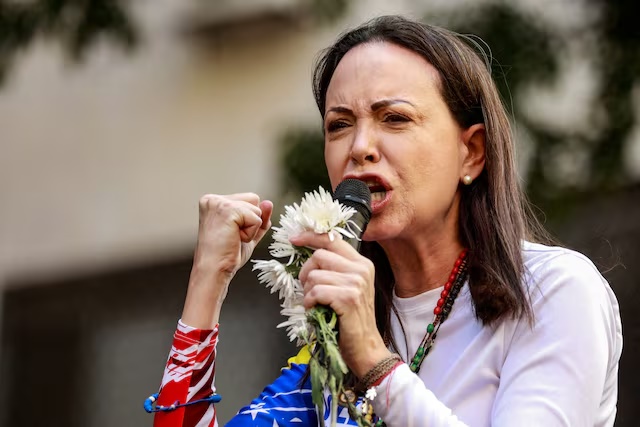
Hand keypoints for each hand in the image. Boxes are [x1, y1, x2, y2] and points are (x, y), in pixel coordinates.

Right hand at [182, 193, 272, 328]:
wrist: (214, 270)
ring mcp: (219, 203)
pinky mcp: (228, 210)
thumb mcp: (247, 232)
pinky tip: (235, 239)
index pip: (249, 199)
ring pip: (257, 208)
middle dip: (251, 221)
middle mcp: (213, 199)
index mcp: (214, 201)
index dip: (249, 219)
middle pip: (254, 199)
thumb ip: (259, 217)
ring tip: (233, 238)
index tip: (232, 234)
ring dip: (251, 228)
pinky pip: (256, 218)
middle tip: (233, 237)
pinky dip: (251, 233)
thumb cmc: (226, 255)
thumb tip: (268, 203)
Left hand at [292, 232, 392, 378]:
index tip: (294, 239)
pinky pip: (315, 291)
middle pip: (319, 256)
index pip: (332, 239)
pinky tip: (317, 310)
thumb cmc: (350, 318)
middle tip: (310, 289)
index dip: (311, 237)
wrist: (365, 346)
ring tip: (318, 303)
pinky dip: (309, 302)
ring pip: (314, 276)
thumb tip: (310, 254)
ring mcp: (356, 282)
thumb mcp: (347, 287)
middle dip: (306, 272)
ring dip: (308, 292)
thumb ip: (335, 268)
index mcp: (361, 263)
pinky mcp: (348, 297)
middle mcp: (361, 269)